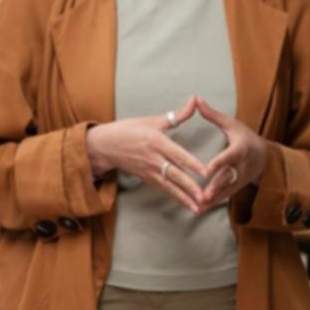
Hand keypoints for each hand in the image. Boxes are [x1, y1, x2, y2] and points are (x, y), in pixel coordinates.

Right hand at [85, 97, 207, 213]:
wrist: (104, 145)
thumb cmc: (129, 129)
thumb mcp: (153, 120)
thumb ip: (178, 115)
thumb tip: (196, 100)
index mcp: (156, 142)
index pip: (177, 154)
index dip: (192, 164)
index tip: (206, 173)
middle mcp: (153, 158)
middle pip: (174, 175)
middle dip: (190, 188)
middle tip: (204, 198)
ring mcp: (149, 171)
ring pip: (170, 186)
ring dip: (185, 198)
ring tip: (198, 209)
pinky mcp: (146, 178)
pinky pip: (164, 189)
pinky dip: (176, 197)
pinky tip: (187, 205)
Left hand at [192, 97, 267, 212]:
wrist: (265, 156)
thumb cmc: (244, 136)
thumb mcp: (231, 124)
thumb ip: (212, 115)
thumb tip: (196, 99)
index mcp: (241, 148)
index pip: (229, 156)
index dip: (220, 162)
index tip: (208, 168)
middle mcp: (242, 166)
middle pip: (229, 177)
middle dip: (216, 186)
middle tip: (203, 194)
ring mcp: (241, 179)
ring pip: (226, 190)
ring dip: (213, 199)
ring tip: (199, 206)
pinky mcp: (238, 187)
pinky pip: (225, 196)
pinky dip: (213, 203)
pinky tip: (199, 209)